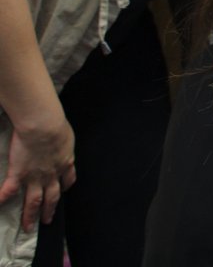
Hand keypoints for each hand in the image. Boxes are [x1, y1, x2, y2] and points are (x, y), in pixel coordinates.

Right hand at [0, 116, 75, 231]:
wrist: (43, 126)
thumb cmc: (56, 125)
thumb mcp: (66, 136)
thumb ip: (63, 143)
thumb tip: (61, 141)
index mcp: (65, 162)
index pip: (68, 179)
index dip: (65, 187)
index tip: (63, 192)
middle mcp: (52, 174)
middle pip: (52, 196)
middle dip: (49, 210)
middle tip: (47, 221)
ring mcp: (35, 176)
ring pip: (34, 200)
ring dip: (30, 214)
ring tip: (28, 226)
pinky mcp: (19, 173)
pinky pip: (9, 190)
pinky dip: (2, 200)